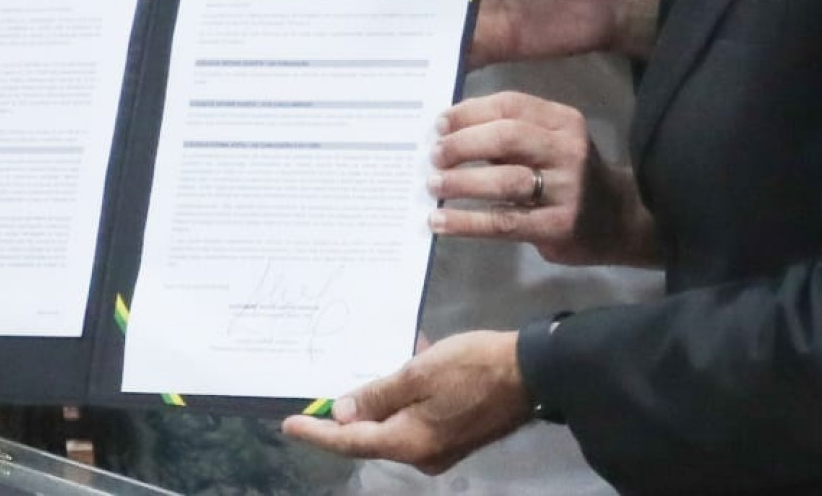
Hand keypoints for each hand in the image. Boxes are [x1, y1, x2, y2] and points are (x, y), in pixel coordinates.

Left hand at [281, 330, 527, 472]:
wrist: (533, 372)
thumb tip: (341, 415)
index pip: (351, 442)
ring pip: (395, 425)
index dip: (317, 434)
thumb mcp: (418, 373)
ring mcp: (441, 448)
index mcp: (410, 442)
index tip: (288, 426)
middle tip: (322, 397)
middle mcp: (423, 455)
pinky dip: (406, 398)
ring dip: (381, 400)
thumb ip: (377, 395)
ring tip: (371, 372)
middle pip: (373, 436)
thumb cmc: (472, 367)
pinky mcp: (456, 435)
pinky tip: (411, 365)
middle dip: (350, 415)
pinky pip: (416, 419)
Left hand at [428, 92, 659, 267]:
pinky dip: (467, 222)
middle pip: (507, 136)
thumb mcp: (549, 144)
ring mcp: (568, 189)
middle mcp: (569, 150)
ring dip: (461, 182)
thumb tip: (446, 134)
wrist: (618, 221)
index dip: (469, 112)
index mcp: (563, 121)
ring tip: (433, 185)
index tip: (439, 124)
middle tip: (434, 155)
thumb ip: (509, 136)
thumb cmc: (568, 177)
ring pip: (505, 179)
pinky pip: (504, 221)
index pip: (510, 105)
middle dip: (462, 144)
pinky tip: (440, 222)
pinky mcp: (559, 226)